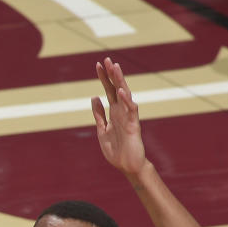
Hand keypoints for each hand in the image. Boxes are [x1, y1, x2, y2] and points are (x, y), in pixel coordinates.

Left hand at [91, 57, 146, 178]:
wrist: (128, 166)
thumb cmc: (116, 150)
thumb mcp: (102, 130)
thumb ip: (99, 114)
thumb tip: (94, 97)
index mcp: (114, 112)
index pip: (108, 90)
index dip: (103, 78)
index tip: (97, 64)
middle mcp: (122, 111)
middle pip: (117, 88)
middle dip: (112, 74)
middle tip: (107, 59)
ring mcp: (128, 117)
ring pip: (125, 95)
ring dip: (120, 82)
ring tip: (115, 68)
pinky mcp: (133, 126)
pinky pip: (130, 111)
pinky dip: (126, 101)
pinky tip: (120, 91)